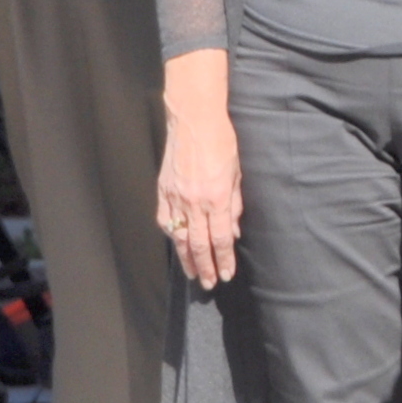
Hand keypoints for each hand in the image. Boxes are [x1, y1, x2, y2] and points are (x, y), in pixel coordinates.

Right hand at [156, 59, 243, 289]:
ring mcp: (176, 196)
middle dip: (204, 267)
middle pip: (198, 244)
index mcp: (217, 197)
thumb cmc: (222, 141)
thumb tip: (233, 230)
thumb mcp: (238, 172)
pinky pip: (165, 219)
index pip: (220, 239)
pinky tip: (175, 244)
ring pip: (179, 236)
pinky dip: (170, 235)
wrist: (193, 118)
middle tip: (208, 284)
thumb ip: (235, 204)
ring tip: (192, 273)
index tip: (226, 275)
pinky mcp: (163, 189)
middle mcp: (195, 201)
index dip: (223, 260)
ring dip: (186, 258)